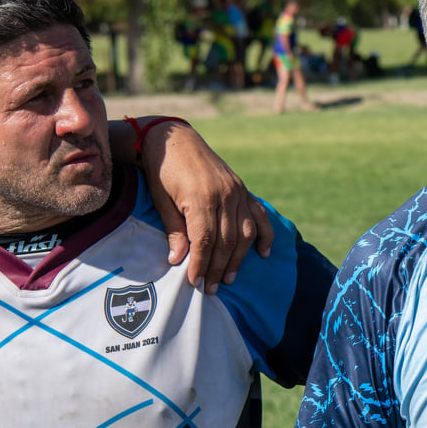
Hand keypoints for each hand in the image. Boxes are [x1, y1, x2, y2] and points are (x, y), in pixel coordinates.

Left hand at [141, 122, 273, 293]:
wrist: (174, 139)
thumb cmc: (162, 170)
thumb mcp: (162, 200)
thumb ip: (174, 230)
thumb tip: (178, 260)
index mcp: (201, 197)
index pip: (205, 241)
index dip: (201, 264)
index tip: (194, 282)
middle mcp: (224, 195)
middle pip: (226, 240)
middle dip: (219, 267)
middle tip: (212, 288)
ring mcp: (237, 191)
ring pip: (244, 232)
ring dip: (239, 258)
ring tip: (230, 278)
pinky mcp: (242, 189)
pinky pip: (259, 215)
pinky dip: (264, 235)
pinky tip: (263, 253)